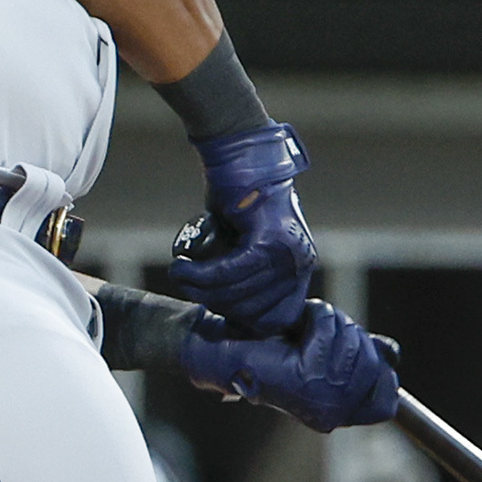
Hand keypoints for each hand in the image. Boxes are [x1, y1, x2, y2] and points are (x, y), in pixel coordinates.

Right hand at [166, 120, 317, 336]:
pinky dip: (201, 274)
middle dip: (214, 304)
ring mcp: (288, 252)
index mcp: (301, 269)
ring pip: (236, 291)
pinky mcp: (268, 238)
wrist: (241, 158)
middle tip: (190, 286)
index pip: (277, 319)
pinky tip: (182, 268)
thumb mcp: (249, 246)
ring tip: (181, 275)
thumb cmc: (240, 201)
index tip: (216, 312)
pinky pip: (229, 271)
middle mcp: (301, 263)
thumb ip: (248, 275)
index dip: (243, 323)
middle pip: (251, 311)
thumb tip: (227, 309)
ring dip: (199, 288)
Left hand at [179, 300, 402, 433]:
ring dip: (328, 321)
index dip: (377, 369)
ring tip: (302, 327)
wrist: (223, 348)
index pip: (387, 403)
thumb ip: (359, 353)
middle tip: (314, 330)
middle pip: (373, 362)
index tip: (347, 348)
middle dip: (348, 333)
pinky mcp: (303, 379)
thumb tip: (393, 353)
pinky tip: (296, 324)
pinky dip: (314, 316)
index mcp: (337, 415)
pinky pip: (328, 331)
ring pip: (351, 341)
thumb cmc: (268, 349)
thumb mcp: (323, 350)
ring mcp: (319, 400)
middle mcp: (332, 414)